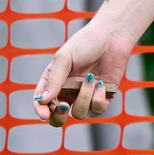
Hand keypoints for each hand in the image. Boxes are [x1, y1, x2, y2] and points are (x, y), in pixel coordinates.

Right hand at [30, 0, 153, 124]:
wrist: (112, 37)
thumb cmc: (85, 43)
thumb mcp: (64, 58)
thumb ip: (53, 80)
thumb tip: (43, 101)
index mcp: (53, 82)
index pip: (42, 102)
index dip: (40, 111)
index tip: (44, 115)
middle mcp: (68, 91)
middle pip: (58, 117)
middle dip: (58, 117)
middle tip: (63, 106)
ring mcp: (85, 96)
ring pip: (79, 113)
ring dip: (84, 97)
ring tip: (91, 78)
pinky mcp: (103, 97)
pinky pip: (97, 109)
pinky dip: (99, 97)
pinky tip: (102, 82)